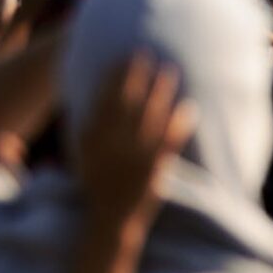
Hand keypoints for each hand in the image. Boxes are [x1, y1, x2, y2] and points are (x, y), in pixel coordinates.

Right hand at [77, 54, 195, 233]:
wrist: (110, 220)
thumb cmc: (95, 182)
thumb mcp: (84, 153)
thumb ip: (88, 125)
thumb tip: (91, 94)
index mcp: (95, 139)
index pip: (105, 99)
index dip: (115, 75)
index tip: (123, 56)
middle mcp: (115, 144)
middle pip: (129, 101)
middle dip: (138, 75)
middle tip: (146, 52)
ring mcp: (136, 156)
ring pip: (151, 115)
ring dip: (161, 90)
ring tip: (169, 70)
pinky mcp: (155, 169)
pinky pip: (171, 140)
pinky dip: (180, 121)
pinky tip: (189, 106)